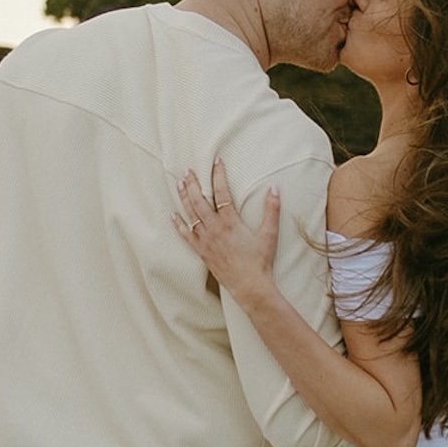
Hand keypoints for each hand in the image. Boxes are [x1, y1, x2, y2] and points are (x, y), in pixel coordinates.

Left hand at [173, 161, 277, 306]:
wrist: (249, 285)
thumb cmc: (260, 260)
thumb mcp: (269, 233)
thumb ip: (272, 209)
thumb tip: (274, 188)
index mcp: (230, 221)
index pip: (222, 192)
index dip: (218, 174)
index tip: (216, 161)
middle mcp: (214, 228)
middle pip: (199, 200)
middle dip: (193, 183)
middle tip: (188, 170)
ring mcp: (205, 240)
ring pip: (190, 214)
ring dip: (184, 197)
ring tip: (179, 183)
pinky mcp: (201, 251)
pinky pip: (186, 235)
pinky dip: (178, 224)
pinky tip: (173, 214)